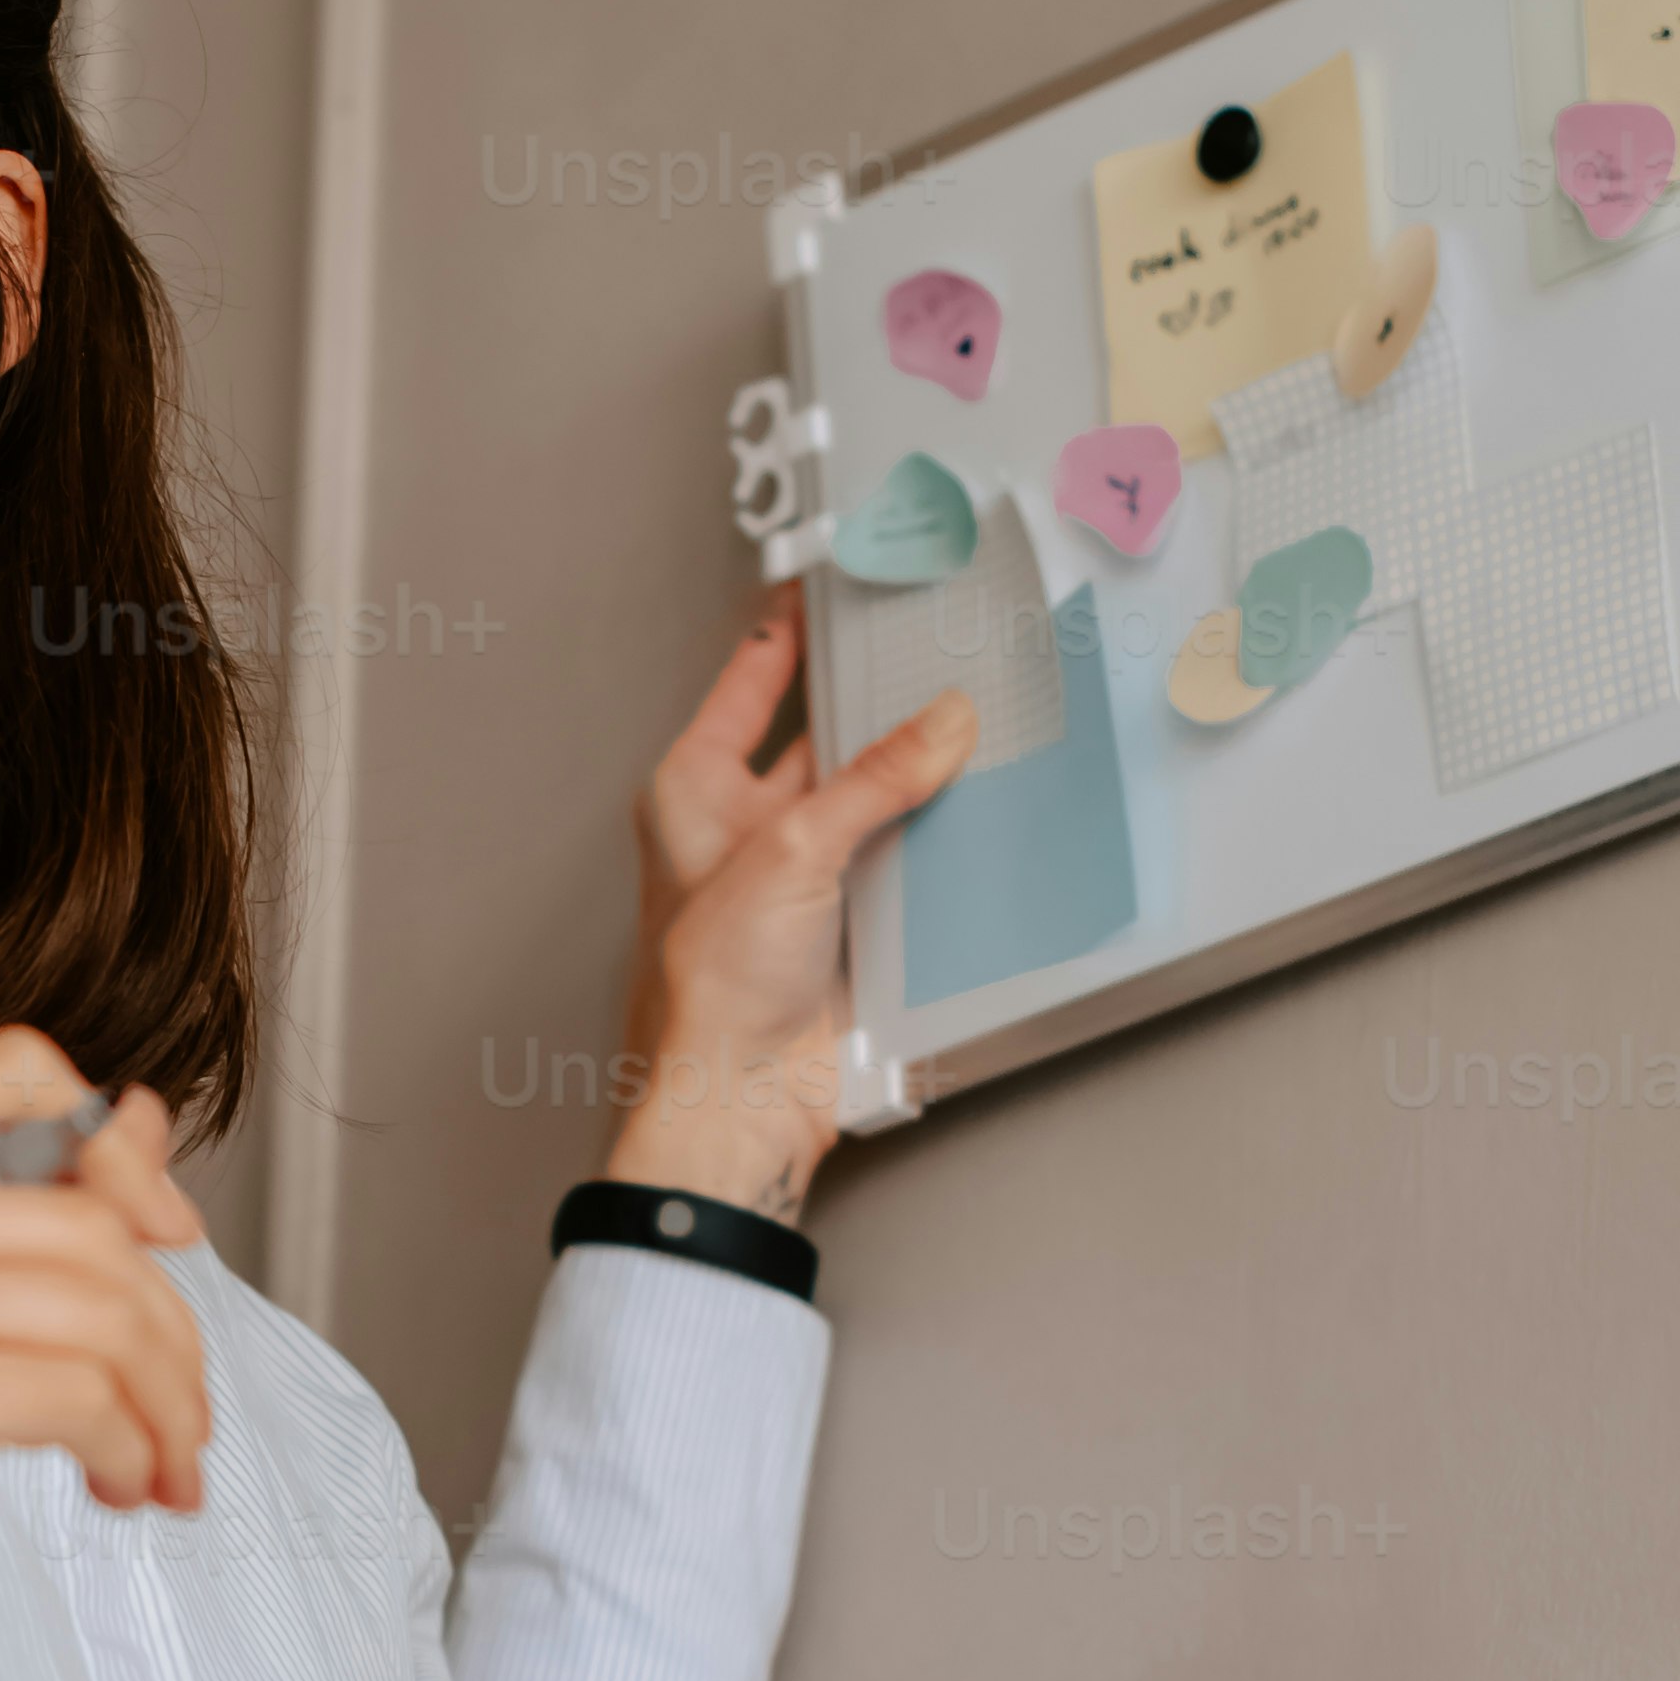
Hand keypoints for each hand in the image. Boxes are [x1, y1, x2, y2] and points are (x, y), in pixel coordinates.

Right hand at [0, 1029, 208, 1680]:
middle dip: (168, 1327)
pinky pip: (90, 1395)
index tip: (161, 1231)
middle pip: (88, 1216)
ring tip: (152, 1457)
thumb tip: (143, 1128)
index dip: (116, 1146)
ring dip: (165, 1401)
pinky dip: (132, 1450)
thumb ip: (8, 1207)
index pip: (14, 1072)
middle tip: (173, 1404)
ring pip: (109, 1308)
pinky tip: (112, 1483)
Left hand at [593, 600, 973, 1226]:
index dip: (793, 625)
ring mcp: (800, 878)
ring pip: (874, 802)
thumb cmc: (710, 990)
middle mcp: (744, 828)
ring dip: (919, 777)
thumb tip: (940, 723)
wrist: (737, 1102)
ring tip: (981, 721)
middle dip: (881, 705)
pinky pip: (903, 863)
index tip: (837, 578)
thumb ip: (873, 782)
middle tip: (939, 650)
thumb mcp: (792, 851)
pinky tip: (983, 810)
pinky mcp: (847, 927)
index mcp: (696, 790)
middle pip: (824, 740)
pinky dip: (940, 841)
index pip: (752, 678)